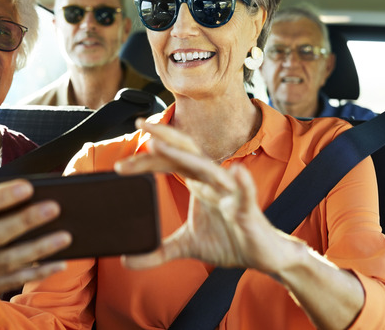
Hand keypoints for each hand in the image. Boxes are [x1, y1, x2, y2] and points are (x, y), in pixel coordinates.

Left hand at [115, 119, 302, 273]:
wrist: (262, 256)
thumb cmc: (229, 241)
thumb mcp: (187, 246)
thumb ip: (157, 252)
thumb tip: (127, 260)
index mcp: (198, 183)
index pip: (170, 163)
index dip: (147, 160)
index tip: (121, 165)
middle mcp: (212, 181)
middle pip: (187, 151)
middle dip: (164, 136)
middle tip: (140, 124)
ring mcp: (230, 192)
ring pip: (208, 168)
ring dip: (185, 156)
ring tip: (162, 145)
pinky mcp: (248, 209)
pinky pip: (245, 193)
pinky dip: (242, 182)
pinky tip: (236, 172)